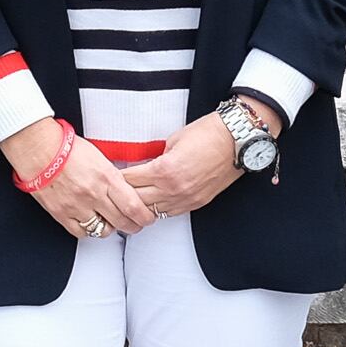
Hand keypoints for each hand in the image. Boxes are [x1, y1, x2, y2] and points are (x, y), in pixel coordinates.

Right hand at [1, 117, 154, 242]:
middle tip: (136, 224)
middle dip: (134, 226)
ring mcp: (77, 206)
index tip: (148, 217)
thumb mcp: (99, 156)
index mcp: (106, 177)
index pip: (134, 205)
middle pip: (123, 221)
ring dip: (111, 228)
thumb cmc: (66, 147)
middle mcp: (94, 194)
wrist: (38, 149)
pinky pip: (81, 232)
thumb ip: (113, 175)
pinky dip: (88, 230)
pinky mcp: (61, 213)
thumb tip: (127, 188)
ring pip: (103, 230)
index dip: (145, 216)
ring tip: (111, 222)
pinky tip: (90, 222)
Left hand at [118, 114, 246, 219]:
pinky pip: (169, 213)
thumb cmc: (207, 133)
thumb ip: (156, 155)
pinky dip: (158, 209)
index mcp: (164, 170)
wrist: (236, 141)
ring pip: (152, 211)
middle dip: (123, 195)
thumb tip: (143, 164)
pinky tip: (151, 203)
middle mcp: (173, 189)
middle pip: (137, 200)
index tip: (109, 175)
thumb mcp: (172, 140)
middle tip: (113, 191)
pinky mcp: (196, 203)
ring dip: (139, 206)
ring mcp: (186, 199)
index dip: (117, 177)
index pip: (130, 180)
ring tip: (128, 201)